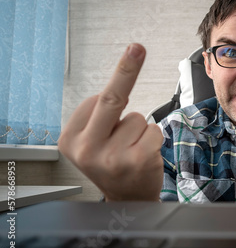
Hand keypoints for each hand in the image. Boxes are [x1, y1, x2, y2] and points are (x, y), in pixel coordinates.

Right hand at [59, 44, 163, 200]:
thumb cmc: (111, 163)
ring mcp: (113, 157)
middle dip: (126, 69)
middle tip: (137, 48)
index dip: (113, 94)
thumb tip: (122, 77)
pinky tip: (143, 156)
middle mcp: (87, 150)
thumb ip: (97, 117)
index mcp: (70, 141)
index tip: (131, 54)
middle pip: (110, 99)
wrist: (128, 199)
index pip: (95, 101)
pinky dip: (153, 138)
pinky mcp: (138, 160)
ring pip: (137, 118)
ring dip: (139, 129)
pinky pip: (153, 130)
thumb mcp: (90, 142)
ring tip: (130, 150)